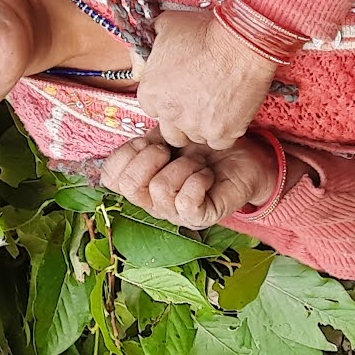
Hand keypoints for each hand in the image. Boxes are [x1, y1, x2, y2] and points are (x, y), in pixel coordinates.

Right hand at [91, 131, 281, 226]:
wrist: (243, 158)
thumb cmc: (205, 147)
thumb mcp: (170, 137)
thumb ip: (147, 141)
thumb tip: (138, 143)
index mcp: (142, 183)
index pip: (111, 178)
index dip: (125, 155)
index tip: (147, 140)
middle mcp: (153, 202)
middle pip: (129, 187)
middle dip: (149, 158)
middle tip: (170, 149)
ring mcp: (175, 213)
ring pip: (160, 189)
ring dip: (182, 165)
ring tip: (197, 161)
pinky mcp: (200, 217)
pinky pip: (185, 201)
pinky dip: (197, 180)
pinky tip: (206, 174)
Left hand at [130, 6, 279, 153]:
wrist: (240, 42)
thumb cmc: (205, 31)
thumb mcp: (166, 26)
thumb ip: (152, 43)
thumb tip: (148, 49)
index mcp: (150, 91)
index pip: (151, 108)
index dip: (166, 100)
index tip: (178, 94)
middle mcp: (169, 113)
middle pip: (170, 130)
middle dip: (180, 120)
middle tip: (195, 104)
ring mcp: (196, 126)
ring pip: (195, 137)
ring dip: (202, 126)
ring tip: (215, 107)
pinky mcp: (222, 133)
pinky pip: (219, 142)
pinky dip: (223, 131)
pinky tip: (229, 115)